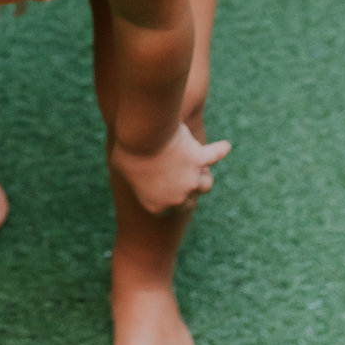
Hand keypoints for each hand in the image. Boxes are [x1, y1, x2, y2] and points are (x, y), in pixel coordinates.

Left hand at [110, 123, 229, 214]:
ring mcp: (191, 180)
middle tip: (182, 181)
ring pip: (205, 184)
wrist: (144, 134)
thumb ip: (129, 175)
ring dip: (203, 177)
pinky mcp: (200, 159)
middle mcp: (177, 198)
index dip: (166, 200)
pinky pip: (214, 155)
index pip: (166, 209)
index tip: (164, 191)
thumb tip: (127, 170)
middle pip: (188, 201)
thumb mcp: (119, 167)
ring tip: (202, 169)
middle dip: (186, 192)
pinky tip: (224, 146)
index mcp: (156, 205)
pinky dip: (219, 150)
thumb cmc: (128, 150)